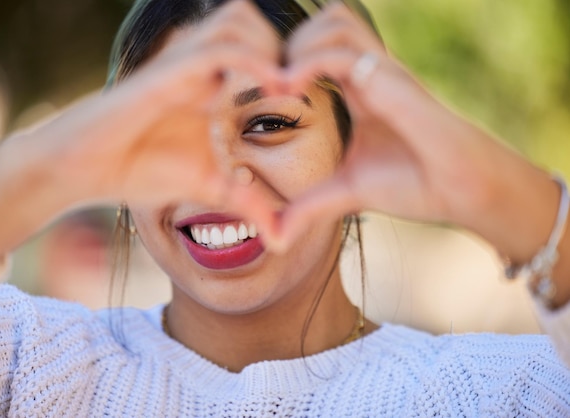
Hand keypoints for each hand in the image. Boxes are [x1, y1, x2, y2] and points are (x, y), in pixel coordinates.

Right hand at [35, 0, 281, 229]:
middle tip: (297, 83)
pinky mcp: (166, 74)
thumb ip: (249, 204)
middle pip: (249, 17)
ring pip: (237, 18)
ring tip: (285, 86)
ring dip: (269, 45)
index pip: (257, 44)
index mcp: (211, 82)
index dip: (288, 59)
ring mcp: (182, 64)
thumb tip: (281, 239)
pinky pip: (218, 49)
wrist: (83, 170)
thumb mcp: (211, 186)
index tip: (308, 93)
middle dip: (283, 43)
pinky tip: (274, 88)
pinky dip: (253, 61)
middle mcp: (199, 64)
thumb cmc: (140, 169)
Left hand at [275, 2, 555, 255]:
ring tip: (280, 87)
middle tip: (269, 83)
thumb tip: (275, 238)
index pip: (318, 47)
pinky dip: (308, 64)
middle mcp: (369, 72)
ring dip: (298, 47)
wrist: (460, 190)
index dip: (287, 59)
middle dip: (288, 43)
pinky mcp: (390, 81)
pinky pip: (341, 52)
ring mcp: (382, 71)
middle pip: (325, 21)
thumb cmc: (413, 185)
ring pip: (333, 23)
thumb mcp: (345, 193)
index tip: (263, 94)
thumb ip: (307, 207)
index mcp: (359, 88)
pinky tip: (290, 91)